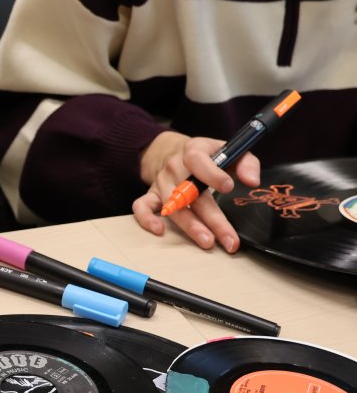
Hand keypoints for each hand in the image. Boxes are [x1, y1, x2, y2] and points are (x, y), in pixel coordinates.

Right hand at [132, 131, 259, 252]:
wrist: (173, 152)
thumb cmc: (207, 156)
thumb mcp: (229, 150)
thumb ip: (246, 162)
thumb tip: (251, 181)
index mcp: (193, 151)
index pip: (198, 161)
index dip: (212, 174)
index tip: (228, 187)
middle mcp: (174, 167)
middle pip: (189, 192)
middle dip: (211, 218)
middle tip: (228, 238)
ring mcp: (161, 182)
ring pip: (171, 205)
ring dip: (189, 225)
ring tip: (207, 242)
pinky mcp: (151, 194)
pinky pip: (141, 206)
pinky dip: (147, 218)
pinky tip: (160, 230)